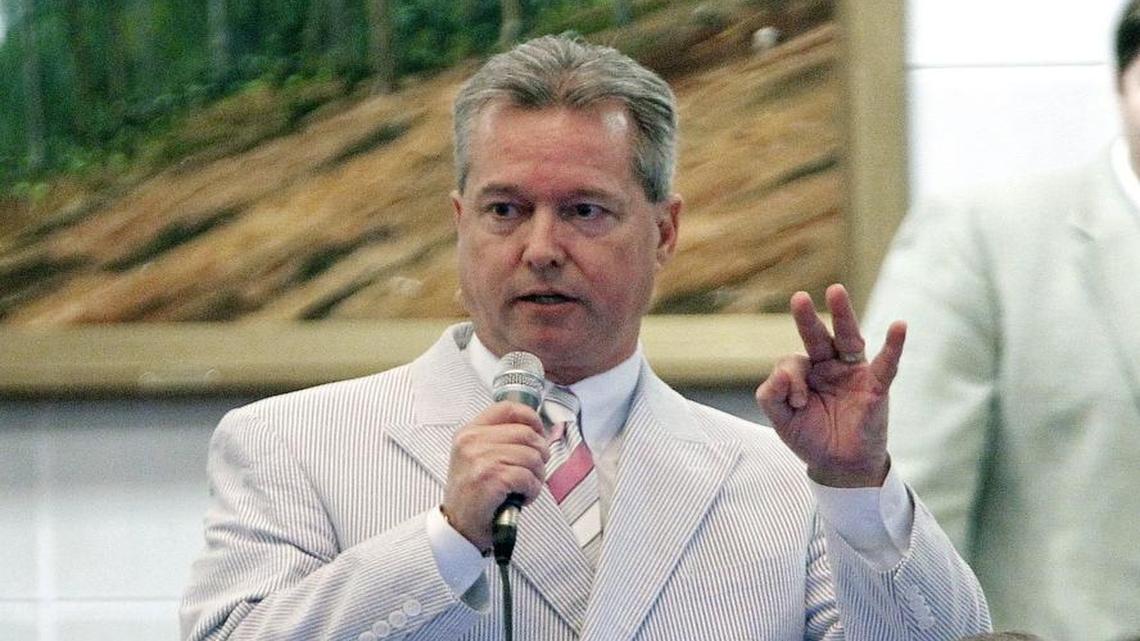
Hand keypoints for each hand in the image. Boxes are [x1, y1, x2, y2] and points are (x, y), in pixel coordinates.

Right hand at [442, 402, 549, 550]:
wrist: (459, 528)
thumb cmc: (474, 495)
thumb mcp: (479, 458)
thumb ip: (503, 440)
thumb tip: (541, 432)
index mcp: (469, 432)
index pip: (507, 408)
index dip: (531, 418)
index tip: (540, 432)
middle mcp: (471, 441)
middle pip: (526, 433)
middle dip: (540, 454)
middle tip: (535, 470)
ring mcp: (479, 459)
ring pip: (531, 456)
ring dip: (537, 476)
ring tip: (526, 487)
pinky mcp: (490, 478)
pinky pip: (527, 477)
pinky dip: (532, 490)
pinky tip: (522, 498)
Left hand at [755, 284, 906, 486]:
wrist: (840, 467)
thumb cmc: (811, 438)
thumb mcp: (781, 420)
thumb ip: (771, 396)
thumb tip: (780, 372)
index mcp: (805, 372)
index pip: (792, 363)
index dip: (789, 380)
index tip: (797, 403)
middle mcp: (828, 366)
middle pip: (817, 337)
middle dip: (807, 319)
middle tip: (798, 298)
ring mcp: (853, 373)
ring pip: (847, 340)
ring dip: (842, 316)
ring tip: (835, 292)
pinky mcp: (875, 387)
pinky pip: (886, 365)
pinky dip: (893, 346)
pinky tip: (899, 326)